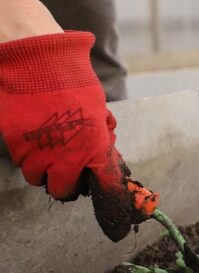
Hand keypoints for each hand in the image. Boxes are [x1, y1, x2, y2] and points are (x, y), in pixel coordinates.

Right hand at [0, 31, 133, 240]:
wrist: (35, 58)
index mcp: (94, 145)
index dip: (108, 200)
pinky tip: (33, 141)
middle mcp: (66, 153)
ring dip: (44, 170)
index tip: (111, 214)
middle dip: (66, 183)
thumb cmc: (71, 79)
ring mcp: (37, 150)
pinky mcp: (14, 143)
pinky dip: (26, 157)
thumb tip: (105, 154)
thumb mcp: (97, 109)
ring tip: (48, 152)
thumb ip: (100, 136)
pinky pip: (20, 162)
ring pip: (38, 178)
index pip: (104, 185)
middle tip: (68, 172)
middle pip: (63, 190)